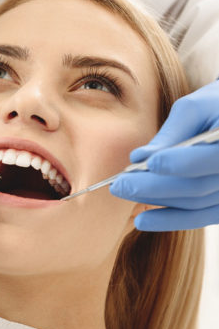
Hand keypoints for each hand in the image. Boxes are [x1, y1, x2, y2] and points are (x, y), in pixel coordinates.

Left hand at [110, 80, 218, 230]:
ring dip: (155, 201)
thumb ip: (169, 134)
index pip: (211, 158)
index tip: (148, 163)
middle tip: (118, 185)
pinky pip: (198, 218)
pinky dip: (169, 220)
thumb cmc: (212, 107)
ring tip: (123, 192)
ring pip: (194, 204)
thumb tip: (138, 158)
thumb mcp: (193, 109)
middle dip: (153, 187)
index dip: (180, 163)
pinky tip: (141, 221)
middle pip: (196, 187)